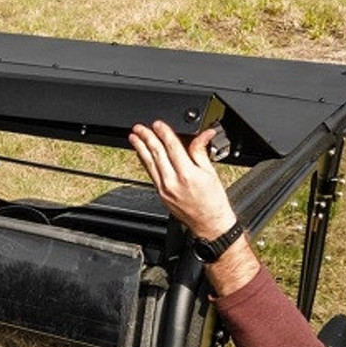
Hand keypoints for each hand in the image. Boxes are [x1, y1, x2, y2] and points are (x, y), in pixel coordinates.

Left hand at [129, 121, 237, 239]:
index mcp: (187, 173)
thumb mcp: (211, 172)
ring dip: (140, 149)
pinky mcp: (161, 194)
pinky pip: (151, 174)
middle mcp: (173, 181)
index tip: (157, 124)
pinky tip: (140, 155)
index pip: (172, 147)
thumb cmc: (212, 200)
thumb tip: (204, 134)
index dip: (163, 133)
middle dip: (147, 138)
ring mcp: (164, 189)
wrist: (208, 222)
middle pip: (157, 154)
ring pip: (150, 164)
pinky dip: (145, 162)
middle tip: (139, 127)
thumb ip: (201, 151)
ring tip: (133, 137)